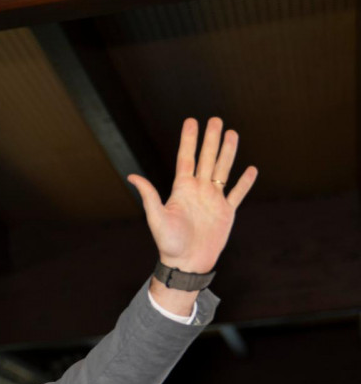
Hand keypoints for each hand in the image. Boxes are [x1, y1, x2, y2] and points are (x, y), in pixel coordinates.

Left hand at [129, 118, 257, 274]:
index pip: (186, 158)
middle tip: (215, 119)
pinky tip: (251, 169)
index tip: (191, 121)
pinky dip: (245, 182)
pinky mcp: (226, 212)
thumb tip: (132, 176)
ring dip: (228, 152)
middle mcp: (198, 191)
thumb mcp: (156, 218)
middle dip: (211, 139)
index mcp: (181, 190)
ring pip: (223, 170)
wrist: (187, 264)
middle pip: (206, 159)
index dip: (189, 140)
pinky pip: (238, 194)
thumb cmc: (169, 243)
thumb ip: (149, 195)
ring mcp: (213, 200)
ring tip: (232, 133)